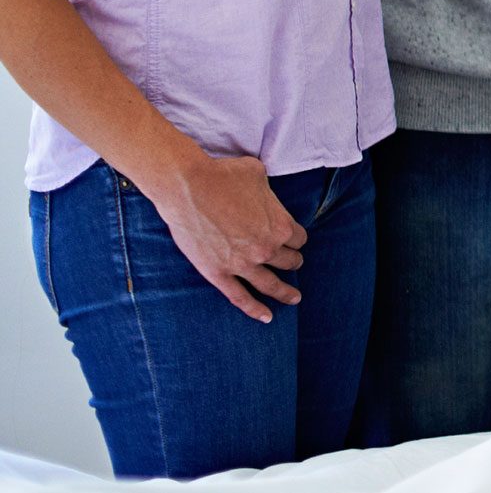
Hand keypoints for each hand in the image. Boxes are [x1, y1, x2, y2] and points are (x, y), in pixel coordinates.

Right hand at [146, 153, 305, 322]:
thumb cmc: (224, 175)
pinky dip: (254, 310)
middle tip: (292, 262)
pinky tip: (266, 317)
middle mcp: (266, 248)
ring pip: (270, 284)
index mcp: (281, 225)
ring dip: (285, 292)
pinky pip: (240, 298)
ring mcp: (242, 264)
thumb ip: (268, 192)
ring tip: (294, 298)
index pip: (299, 238)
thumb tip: (263, 192)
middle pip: (289, 261)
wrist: (189, 187)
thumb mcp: (259, 175)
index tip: (292, 238)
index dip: (296, 237)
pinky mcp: (218, 274)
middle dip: (292, 260)